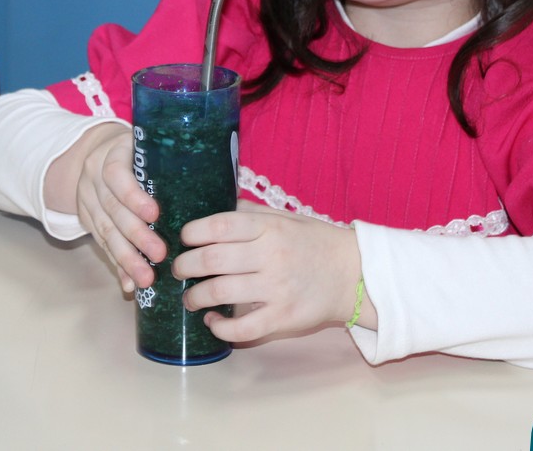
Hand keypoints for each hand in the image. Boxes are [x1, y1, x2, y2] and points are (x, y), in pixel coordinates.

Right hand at [46, 123, 164, 292]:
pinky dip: (117, 265)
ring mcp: (87, 200)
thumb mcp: (147, 145)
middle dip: (136, 235)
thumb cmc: (138, 150)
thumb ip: (170, 162)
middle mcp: (93, 178)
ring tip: (146, 279)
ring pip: (104, 231)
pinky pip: (101, 245)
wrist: (96, 150)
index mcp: (111, 154)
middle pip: (112, 209)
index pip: (116, 174)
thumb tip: (215, 189)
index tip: (154, 214)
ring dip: (126, 258)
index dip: (133, 196)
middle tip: (159, 255)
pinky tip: (129, 284)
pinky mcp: (86, 220)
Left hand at [174, 200, 373, 341]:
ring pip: (221, 292)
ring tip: (190, 298)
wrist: (353, 274)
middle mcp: (271, 255)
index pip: (220, 226)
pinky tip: (213, 322)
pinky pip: (243, 327)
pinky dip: (220, 328)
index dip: (193, 232)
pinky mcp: (283, 317)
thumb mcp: (285, 217)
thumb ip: (250, 213)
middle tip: (178, 270)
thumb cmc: (313, 242)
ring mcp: (277, 288)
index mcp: (269, 228)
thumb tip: (213, 205)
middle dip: (185, 266)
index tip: (184, 239)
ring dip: (195, 297)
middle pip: (212, 260)